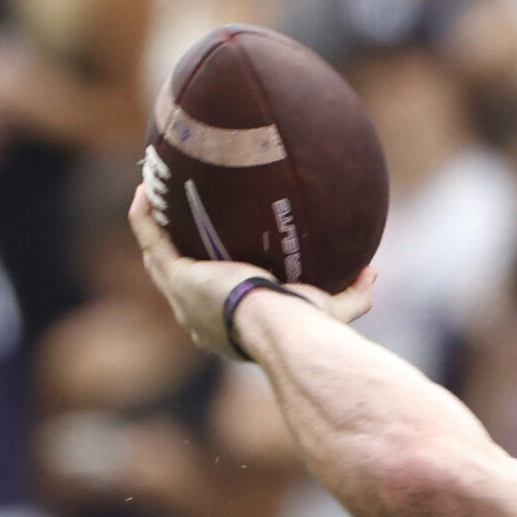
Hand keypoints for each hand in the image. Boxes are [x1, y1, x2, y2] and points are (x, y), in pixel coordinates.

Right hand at [127, 186, 376, 359]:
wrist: (278, 326)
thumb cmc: (305, 326)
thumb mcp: (332, 309)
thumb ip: (354, 295)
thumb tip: (372, 272)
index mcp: (228, 328)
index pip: (215, 304)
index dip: (212, 283)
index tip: (220, 262)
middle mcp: (197, 316)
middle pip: (178, 281)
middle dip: (177, 254)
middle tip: (180, 224)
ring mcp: (181, 298)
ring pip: (157, 259)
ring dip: (154, 229)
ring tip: (155, 198)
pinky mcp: (176, 276)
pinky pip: (150, 238)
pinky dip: (145, 215)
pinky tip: (147, 188)